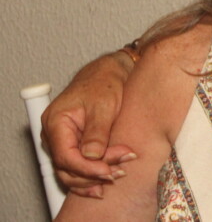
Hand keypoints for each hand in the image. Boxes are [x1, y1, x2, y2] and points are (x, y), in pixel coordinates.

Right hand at [42, 51, 136, 196]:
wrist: (109, 72)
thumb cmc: (104, 83)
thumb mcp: (104, 105)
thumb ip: (97, 132)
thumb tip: (91, 156)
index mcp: (55, 122)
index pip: (65, 156)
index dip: (86, 169)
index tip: (108, 171)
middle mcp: (53, 134)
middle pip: (67, 167)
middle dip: (93, 174)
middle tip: (119, 172)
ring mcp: (62, 141)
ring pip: (71, 170)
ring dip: (93, 177)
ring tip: (118, 174)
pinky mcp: (73, 144)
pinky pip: (77, 166)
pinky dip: (91, 174)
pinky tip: (107, 178)